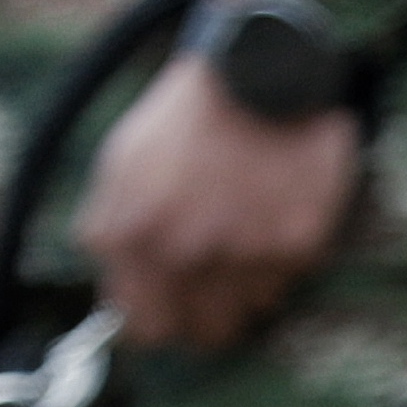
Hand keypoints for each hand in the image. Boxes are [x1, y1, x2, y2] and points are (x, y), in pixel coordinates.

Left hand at [79, 55, 359, 349]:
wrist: (258, 71)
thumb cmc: (181, 119)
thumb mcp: (118, 166)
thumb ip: (108, 233)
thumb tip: (117, 299)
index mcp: (133, 236)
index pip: (144, 330)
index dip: (156, 321)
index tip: (167, 308)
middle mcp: (187, 253)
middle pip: (202, 334)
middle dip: (203, 315)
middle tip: (210, 284)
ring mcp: (246, 253)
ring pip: (249, 312)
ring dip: (244, 286)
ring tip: (242, 237)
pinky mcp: (298, 244)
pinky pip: (285, 281)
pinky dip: (278, 260)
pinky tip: (270, 217)